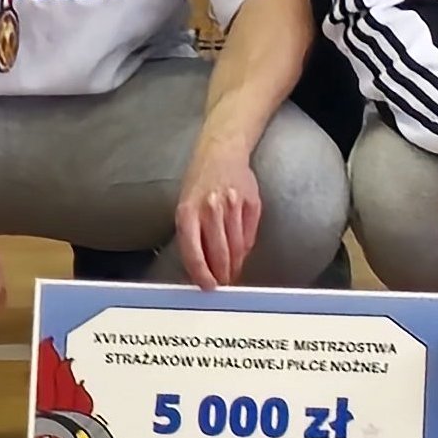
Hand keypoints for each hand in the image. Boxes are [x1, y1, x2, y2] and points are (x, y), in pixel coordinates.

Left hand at [172, 127, 264, 291]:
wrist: (222, 150)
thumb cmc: (200, 181)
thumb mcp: (185, 205)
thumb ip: (192, 234)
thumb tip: (201, 266)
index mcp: (188, 211)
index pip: (193, 251)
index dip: (201, 273)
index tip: (207, 286)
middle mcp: (210, 208)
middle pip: (219, 252)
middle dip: (222, 273)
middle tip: (223, 283)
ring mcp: (233, 205)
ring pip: (237, 247)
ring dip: (235, 264)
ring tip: (232, 271)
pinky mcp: (252, 202)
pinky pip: (250, 235)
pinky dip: (245, 248)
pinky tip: (241, 251)